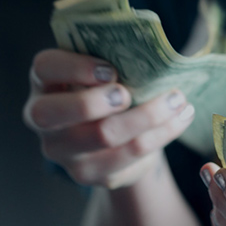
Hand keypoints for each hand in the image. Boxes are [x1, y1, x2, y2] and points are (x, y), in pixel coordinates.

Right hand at [23, 49, 194, 188]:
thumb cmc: (110, 92)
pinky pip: (131, 154)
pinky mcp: (91, 174)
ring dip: (148, 115)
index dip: (74, 68)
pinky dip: (163, 133)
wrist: (118, 140)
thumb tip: (157, 52)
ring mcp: (64, 152)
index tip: (109, 69)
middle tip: (128, 93)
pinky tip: (182, 117)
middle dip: (96, 101)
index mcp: (45, 83)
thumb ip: (116, 59)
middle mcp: (43, 119)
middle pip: (56, 113)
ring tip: (178, 100)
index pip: (44, 68)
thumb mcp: (106, 73)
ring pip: (103, 135)